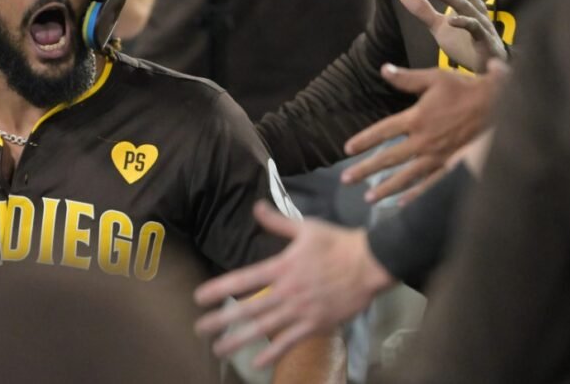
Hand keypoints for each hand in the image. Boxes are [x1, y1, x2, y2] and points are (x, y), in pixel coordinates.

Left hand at [194, 202, 391, 367]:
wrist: (370, 264)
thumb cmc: (338, 243)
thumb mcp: (306, 228)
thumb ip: (278, 222)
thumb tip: (256, 207)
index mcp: (282, 266)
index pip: (244, 279)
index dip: (220, 288)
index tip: (199, 297)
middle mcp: (287, 291)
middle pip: (248, 308)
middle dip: (222, 320)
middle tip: (199, 329)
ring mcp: (301, 311)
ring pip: (264, 329)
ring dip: (239, 339)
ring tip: (219, 349)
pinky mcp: (316, 324)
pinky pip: (290, 341)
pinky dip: (272, 352)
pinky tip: (256, 362)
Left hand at [340, 64, 499, 202]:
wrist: (499, 106)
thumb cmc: (466, 89)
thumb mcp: (435, 78)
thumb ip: (407, 78)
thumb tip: (383, 69)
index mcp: (416, 119)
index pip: (382, 132)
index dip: (363, 140)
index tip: (347, 149)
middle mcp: (423, 142)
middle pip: (388, 159)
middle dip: (365, 170)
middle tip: (346, 180)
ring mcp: (437, 157)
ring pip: (406, 177)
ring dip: (385, 188)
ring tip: (368, 198)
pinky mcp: (451, 166)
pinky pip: (429, 184)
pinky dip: (415, 195)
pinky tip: (402, 203)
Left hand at [400, 0, 507, 72]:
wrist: (484, 69)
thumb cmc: (465, 44)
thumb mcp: (438, 27)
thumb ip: (423, 10)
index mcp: (464, 1)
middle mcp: (475, 8)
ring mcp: (481, 23)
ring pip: (465, 5)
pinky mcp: (484, 39)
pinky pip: (474, 28)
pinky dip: (463, 23)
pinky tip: (450, 20)